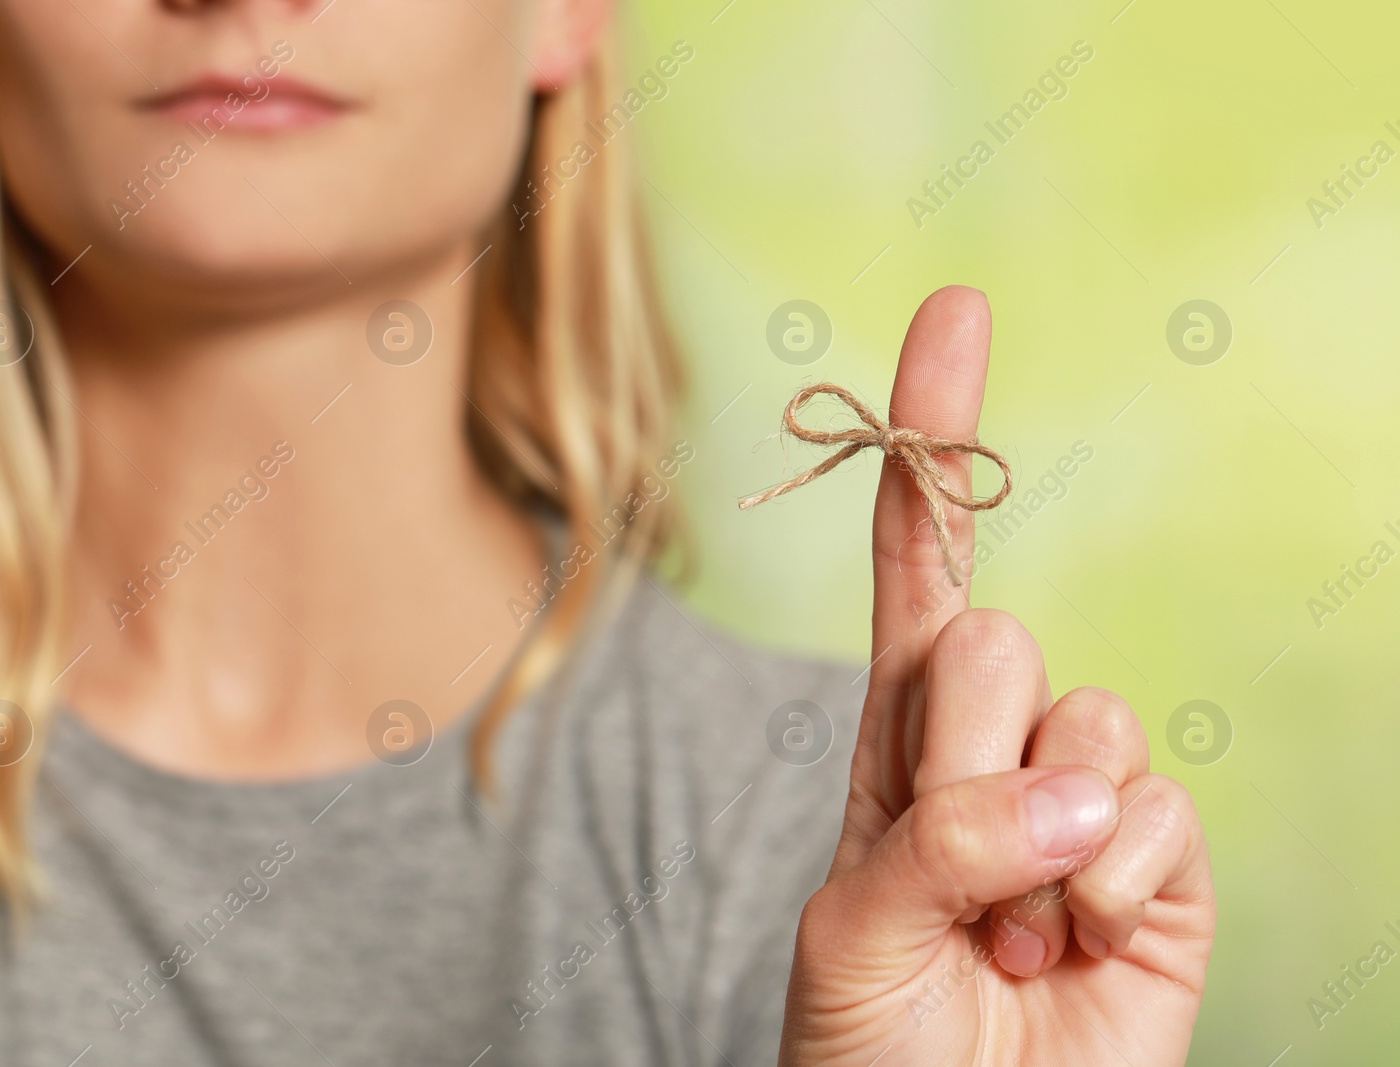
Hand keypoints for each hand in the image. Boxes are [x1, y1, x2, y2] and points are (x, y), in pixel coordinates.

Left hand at [778, 287, 1214, 1065]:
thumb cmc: (873, 1041)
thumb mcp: (852, 929)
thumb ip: (937, 839)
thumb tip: (1071, 793)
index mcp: (900, 738)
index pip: (922, 562)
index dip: (934, 439)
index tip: (952, 316)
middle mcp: (994, 746)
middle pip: (994, 641)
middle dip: (962, 758)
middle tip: (950, 866)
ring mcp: (1084, 801)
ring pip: (1090, 721)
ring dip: (1035, 845)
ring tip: (1007, 930)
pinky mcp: (1162, 866)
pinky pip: (1158, 818)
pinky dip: (1109, 897)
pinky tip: (1073, 949)